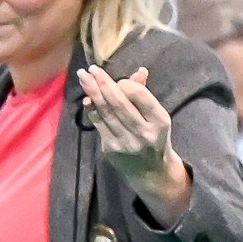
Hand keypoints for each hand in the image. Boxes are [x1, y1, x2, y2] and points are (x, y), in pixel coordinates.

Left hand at [80, 63, 189, 221]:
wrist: (152, 172)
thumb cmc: (153, 136)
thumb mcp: (156, 116)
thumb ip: (145, 94)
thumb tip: (140, 71)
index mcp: (159, 120)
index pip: (139, 95)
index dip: (124, 83)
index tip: (117, 79)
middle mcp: (144, 132)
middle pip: (119, 103)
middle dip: (103, 83)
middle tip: (90, 69)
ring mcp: (126, 142)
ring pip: (106, 112)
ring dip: (92, 92)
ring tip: (83, 76)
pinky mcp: (112, 149)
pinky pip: (98, 124)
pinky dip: (92, 109)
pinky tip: (87, 98)